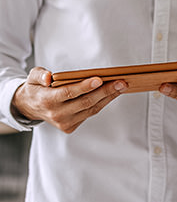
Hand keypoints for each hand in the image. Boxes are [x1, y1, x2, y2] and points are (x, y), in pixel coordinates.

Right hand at [11, 67, 125, 133]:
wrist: (29, 107)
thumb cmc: (36, 88)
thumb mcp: (32, 77)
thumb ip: (40, 75)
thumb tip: (49, 78)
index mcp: (47, 100)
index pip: (68, 93)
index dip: (84, 87)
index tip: (99, 79)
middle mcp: (56, 114)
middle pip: (85, 102)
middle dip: (105, 91)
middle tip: (121, 82)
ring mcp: (64, 122)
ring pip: (91, 109)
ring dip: (108, 97)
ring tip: (122, 86)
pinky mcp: (70, 127)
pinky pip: (90, 113)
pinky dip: (102, 103)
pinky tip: (112, 93)